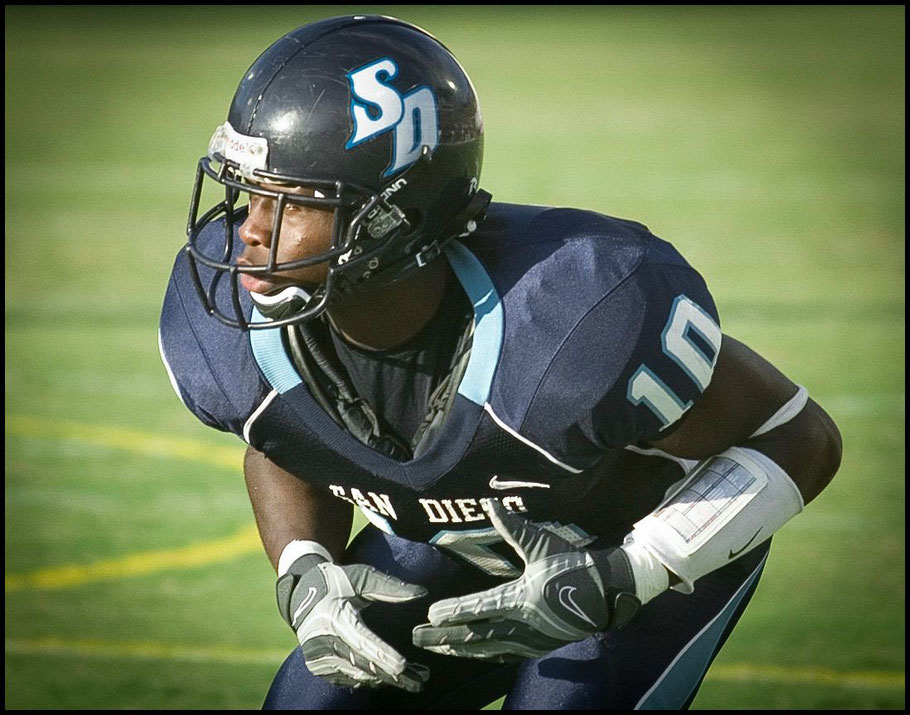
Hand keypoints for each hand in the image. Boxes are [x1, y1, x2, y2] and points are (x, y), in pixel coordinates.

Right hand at [277, 553, 429, 690]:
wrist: (301, 594)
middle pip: (363, 663)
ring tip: (414, 681)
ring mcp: (318, 657)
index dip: (382, 655)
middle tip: (420, 680)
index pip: (361, 641)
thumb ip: (390, 587)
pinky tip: (387, 678)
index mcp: (335, 617)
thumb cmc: (337, 582)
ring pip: (357, 675)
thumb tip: (421, 593)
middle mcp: (323, 641)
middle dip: (392, 674)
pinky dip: (368, 679)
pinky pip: (347, 678)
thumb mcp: (362, 577)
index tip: (403, 666)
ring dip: (385, 679)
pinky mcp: (318, 666)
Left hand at [412, 500, 640, 660]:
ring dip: (459, 649)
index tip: (431, 614)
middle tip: (417, 638)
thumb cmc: (573, 565)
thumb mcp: (542, 544)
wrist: (606, 593)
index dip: (454, 612)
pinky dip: (482, 654)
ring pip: (486, 649)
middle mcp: (522, 625)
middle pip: (475, 636)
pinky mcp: (537, 646)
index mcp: (521, 598)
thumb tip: (491, 504)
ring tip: (435, 647)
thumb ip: (513, 527)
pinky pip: (502, 655)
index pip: (479, 608)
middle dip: (444, 637)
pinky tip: (468, 653)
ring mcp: (529, 640)